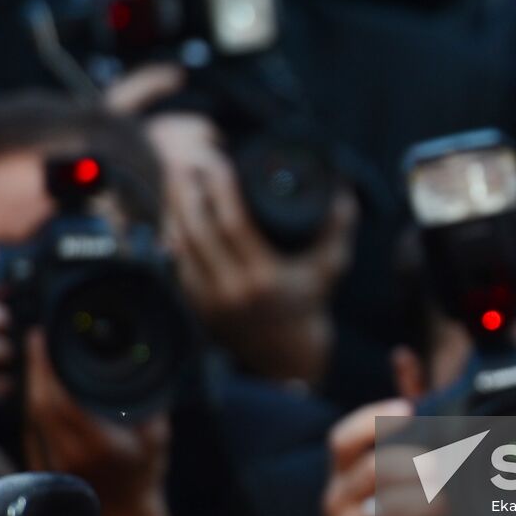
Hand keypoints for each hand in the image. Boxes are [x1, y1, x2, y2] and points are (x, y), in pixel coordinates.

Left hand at [22, 328, 169, 515]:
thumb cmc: (143, 476)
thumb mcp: (156, 437)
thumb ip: (148, 405)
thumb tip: (142, 366)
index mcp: (99, 445)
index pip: (62, 400)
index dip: (47, 368)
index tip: (45, 339)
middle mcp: (71, 453)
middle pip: (39, 404)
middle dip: (35, 367)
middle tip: (37, 338)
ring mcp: (54, 460)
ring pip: (32, 414)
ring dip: (32, 381)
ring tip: (39, 354)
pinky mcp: (45, 462)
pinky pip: (34, 424)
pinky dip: (35, 399)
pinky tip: (41, 382)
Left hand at [146, 112, 356, 382]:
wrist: (287, 355)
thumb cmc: (310, 302)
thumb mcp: (331, 265)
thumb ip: (338, 226)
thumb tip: (342, 187)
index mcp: (263, 277)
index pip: (233, 223)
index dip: (222, 188)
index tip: (219, 162)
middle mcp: (231, 290)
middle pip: (197, 229)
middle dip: (189, 191)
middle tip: (188, 161)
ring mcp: (209, 300)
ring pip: (181, 244)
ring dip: (175, 208)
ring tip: (178, 177)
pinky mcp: (195, 304)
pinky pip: (176, 261)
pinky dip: (173, 233)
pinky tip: (173, 211)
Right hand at [322, 398, 456, 515]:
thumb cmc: (379, 515)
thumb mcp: (374, 477)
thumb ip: (393, 432)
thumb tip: (407, 370)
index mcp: (341, 475)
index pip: (342, 440)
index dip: (372, 420)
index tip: (408, 409)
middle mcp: (337, 502)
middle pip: (372, 469)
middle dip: (412, 463)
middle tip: (442, 463)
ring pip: (389, 509)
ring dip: (426, 500)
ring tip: (449, 498)